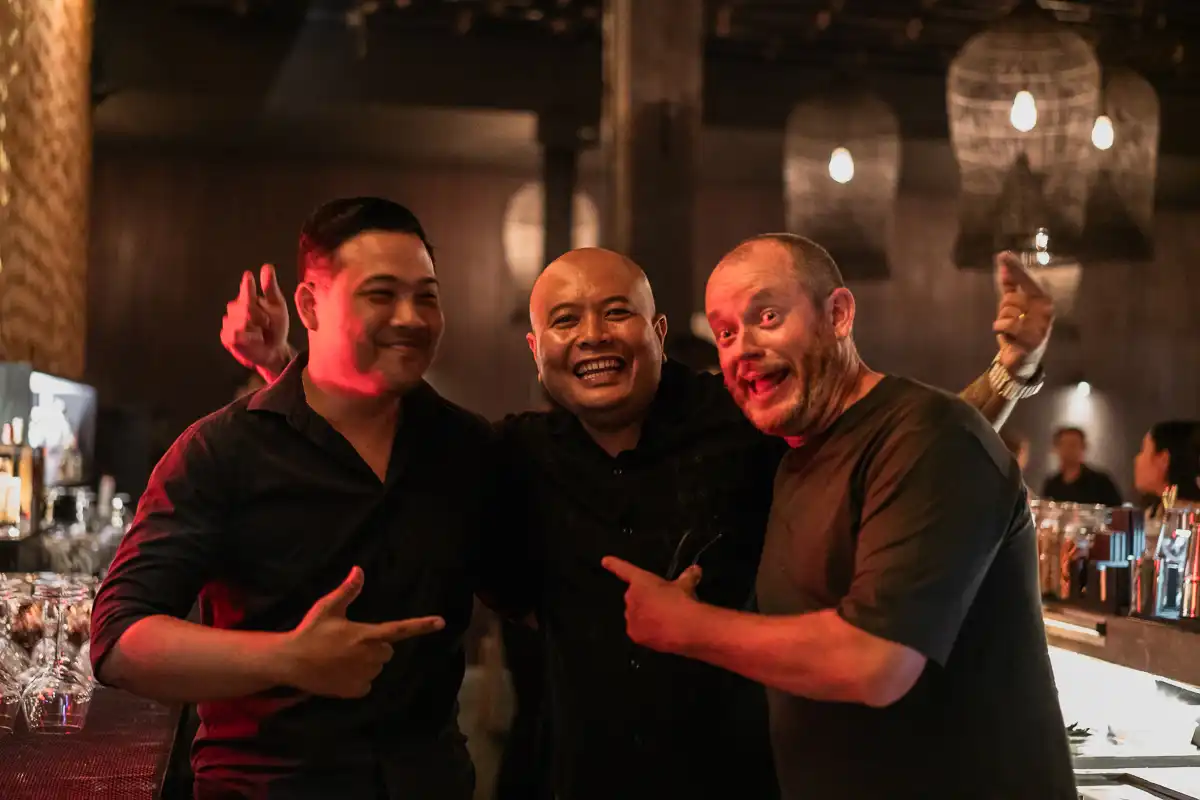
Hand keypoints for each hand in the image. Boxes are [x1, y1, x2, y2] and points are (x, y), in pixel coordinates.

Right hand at [220, 265, 290, 375]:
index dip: (247, 285)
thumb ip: (270, 288)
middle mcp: (236, 308)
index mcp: (248, 298)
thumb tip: (266, 266)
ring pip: (238, 321)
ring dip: (254, 328)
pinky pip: (234, 334)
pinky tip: (254, 340)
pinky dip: (247, 337)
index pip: (246, 289)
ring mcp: (230, 322)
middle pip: (244, 306)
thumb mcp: (277, 307)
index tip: (249, 276)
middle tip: (267, 323)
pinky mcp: (227, 337)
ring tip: (261, 333)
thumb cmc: (275, 327)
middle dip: (258, 315)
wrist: (274, 350)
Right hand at [278, 567, 444, 698]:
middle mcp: (369, 656)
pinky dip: (358, 680)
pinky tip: (340, 672)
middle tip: (352, 643)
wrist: (291, 662)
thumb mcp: (328, 608)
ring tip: (342, 658)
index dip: (421, 625)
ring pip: (377, 667)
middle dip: (375, 647)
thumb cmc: (310, 632)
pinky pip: (366, 684)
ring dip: (367, 663)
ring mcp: (364, 675)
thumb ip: (347, 591)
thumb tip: (359, 570)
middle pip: (387, 650)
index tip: (441, 622)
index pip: (399, 629)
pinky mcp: (356, 690)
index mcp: (366, 635)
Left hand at [601, 556, 703, 653]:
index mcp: (641, 581)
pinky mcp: (634, 634)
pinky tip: (661, 632)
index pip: (624, 570)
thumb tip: (695, 569)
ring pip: (635, 615)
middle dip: (646, 600)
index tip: (605, 560)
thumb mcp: (686, 585)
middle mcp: (631, 597)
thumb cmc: (682, 601)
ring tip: (664, 620)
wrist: (685, 627)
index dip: (614, 564)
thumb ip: (688, 576)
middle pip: (634, 597)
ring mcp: (630, 616)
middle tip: (663, 605)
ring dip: (645, 616)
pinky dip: (647, 631)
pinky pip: (638, 630)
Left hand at [992, 252, 1053, 373]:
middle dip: (1004, 308)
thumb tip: (1004, 263)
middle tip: (1012, 319)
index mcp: (1042, 299)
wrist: (1021, 359)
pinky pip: (1007, 326)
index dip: (1016, 268)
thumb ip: (1010, 285)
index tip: (1004, 254)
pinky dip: (1001, 330)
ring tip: (1012, 330)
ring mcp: (1041, 325)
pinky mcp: (1032, 340)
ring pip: (1007, 312)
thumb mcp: (1013, 305)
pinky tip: (1008, 338)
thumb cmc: (1018, 328)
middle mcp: (1045, 310)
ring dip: (1002, 321)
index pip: (1027, 280)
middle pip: (1011, 298)